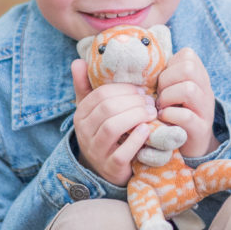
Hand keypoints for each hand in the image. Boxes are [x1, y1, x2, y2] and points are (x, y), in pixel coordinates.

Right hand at [71, 59, 156, 186]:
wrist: (109, 168)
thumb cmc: (106, 132)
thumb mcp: (95, 110)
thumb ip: (86, 86)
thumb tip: (78, 61)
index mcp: (80, 115)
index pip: (100, 95)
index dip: (123, 89)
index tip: (141, 89)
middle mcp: (84, 133)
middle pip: (107, 109)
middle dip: (132, 102)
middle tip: (151, 101)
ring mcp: (96, 152)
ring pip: (112, 127)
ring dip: (135, 116)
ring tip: (152, 113)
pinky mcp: (111, 168)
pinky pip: (121, 153)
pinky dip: (136, 139)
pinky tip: (147, 130)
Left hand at [156, 47, 217, 158]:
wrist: (190, 146)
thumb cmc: (174, 114)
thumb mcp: (172, 90)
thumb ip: (164, 76)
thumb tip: (140, 63)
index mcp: (199, 77)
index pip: (188, 55)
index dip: (170, 66)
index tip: (163, 81)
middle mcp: (206, 90)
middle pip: (189, 68)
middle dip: (166, 80)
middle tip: (159, 95)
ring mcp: (205, 110)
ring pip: (189, 89)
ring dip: (167, 97)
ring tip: (161, 107)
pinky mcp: (201, 129)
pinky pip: (185, 116)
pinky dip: (169, 115)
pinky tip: (163, 119)